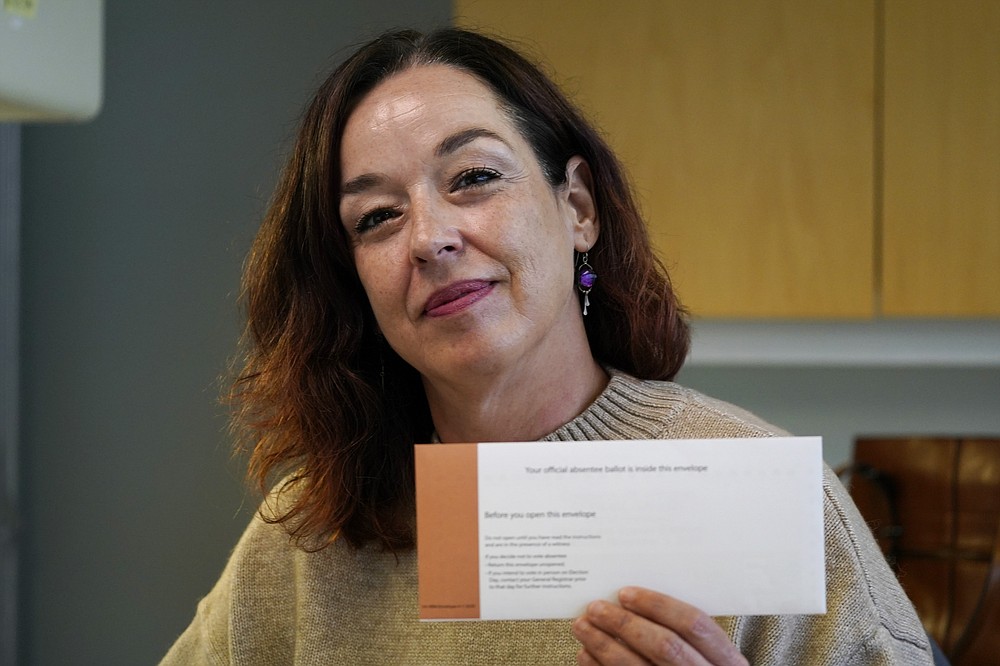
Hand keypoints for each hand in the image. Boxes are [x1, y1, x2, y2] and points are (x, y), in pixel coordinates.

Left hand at [572, 587, 747, 664]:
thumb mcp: (708, 654)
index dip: (658, 605)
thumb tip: (630, 598)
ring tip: (583, 626)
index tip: (625, 593)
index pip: (694, 624)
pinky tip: (586, 654)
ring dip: (604, 645)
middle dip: (625, 624)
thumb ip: (682, 630)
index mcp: (726, 660)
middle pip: (665, 646)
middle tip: (596, 608)